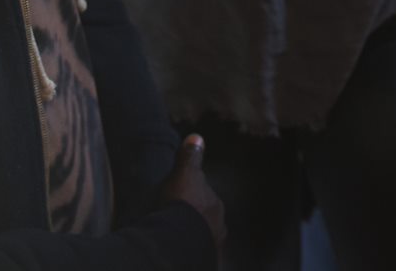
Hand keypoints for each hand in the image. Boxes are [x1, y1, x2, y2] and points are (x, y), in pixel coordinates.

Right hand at [158, 134, 225, 250]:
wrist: (178, 240)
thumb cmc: (181, 204)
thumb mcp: (184, 175)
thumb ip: (190, 157)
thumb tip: (197, 136)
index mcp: (215, 204)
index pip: (205, 197)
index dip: (193, 196)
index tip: (180, 198)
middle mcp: (218, 225)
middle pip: (206, 218)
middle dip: (195, 217)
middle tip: (177, 217)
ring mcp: (212, 244)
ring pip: (203, 235)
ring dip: (193, 234)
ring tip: (177, 234)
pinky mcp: (205, 259)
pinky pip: (198, 253)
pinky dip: (192, 249)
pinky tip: (181, 248)